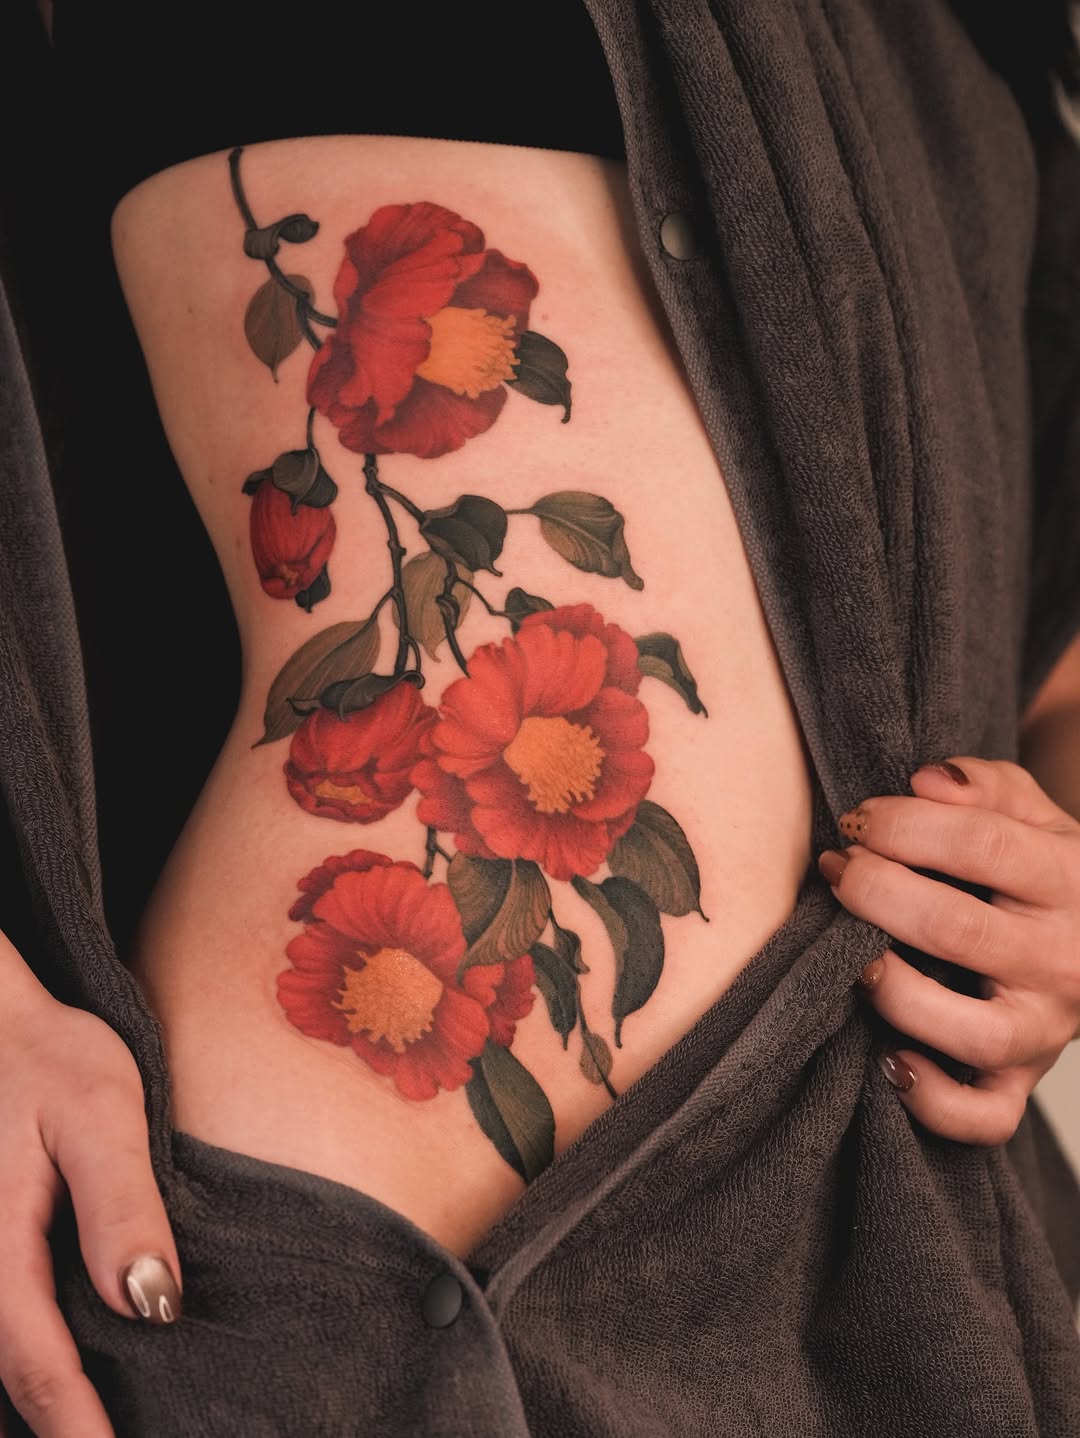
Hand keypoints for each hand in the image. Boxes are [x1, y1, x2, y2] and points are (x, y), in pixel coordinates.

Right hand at [0, 931, 180, 1437]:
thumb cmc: (48, 1059)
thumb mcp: (101, 1115)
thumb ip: (123, 1208)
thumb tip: (152, 1306)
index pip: (39, 1369)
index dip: (79, 1429)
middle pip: (6, 1382)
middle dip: (57, 1427)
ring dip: (36, 1400)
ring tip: (91, 1426)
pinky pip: (1, 1326)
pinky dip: (26, 1362)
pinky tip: (62, 1382)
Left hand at [817, 758, 1079, 1143]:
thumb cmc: (1039, 867)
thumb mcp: (1031, 811)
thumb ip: (983, 784)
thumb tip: (926, 780)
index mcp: (1071, 880)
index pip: (983, 844)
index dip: (905, 826)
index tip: (856, 821)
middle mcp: (1064, 960)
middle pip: (957, 929)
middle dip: (875, 892)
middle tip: (836, 871)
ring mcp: (1045, 1029)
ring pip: (971, 1032)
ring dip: (895, 993)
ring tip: (855, 958)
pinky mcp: (1022, 1081)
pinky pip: (985, 1116)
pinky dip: (933, 1102)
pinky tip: (891, 1059)